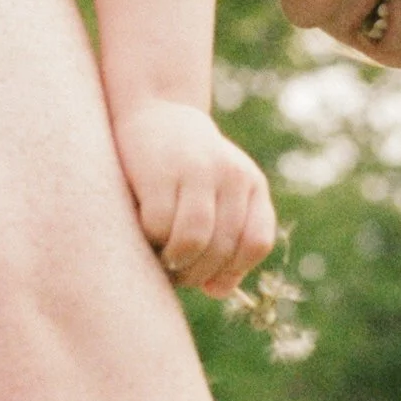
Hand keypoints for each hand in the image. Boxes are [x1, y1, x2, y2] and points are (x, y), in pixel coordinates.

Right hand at [111, 99, 277, 297]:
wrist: (155, 109)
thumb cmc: (187, 167)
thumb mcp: (219, 193)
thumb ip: (226, 238)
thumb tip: (217, 291)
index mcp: (252, 184)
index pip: (256, 243)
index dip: (232, 270)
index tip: (208, 280)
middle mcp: (232, 175)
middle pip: (222, 248)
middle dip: (196, 272)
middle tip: (176, 274)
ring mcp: (198, 171)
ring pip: (194, 241)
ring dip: (175, 262)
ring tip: (162, 259)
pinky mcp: (161, 172)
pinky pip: (160, 226)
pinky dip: (151, 240)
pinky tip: (145, 233)